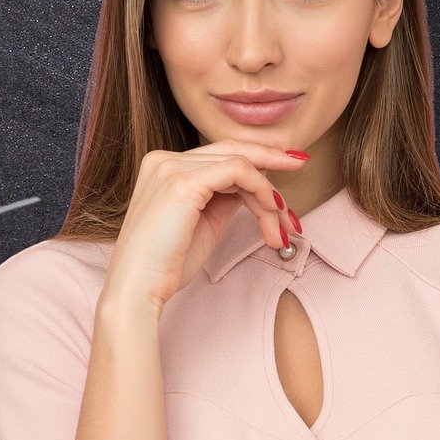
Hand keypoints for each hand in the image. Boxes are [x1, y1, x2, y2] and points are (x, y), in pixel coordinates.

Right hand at [104, 141, 308, 312]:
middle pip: (232, 150)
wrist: (138, 289)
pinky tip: (270, 213)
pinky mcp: (182, 182)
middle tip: (301, 166)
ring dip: (268, 194)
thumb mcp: (203, 222)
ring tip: (280, 226)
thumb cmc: (166, 265)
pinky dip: (260, 190)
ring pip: (240, 162)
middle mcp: (164, 160)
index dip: (256, 162)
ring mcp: (171, 168)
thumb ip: (224, 198)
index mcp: (164, 166)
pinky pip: (238, 171)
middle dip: (271, 160)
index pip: (220, 155)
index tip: (281, 175)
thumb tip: (254, 187)